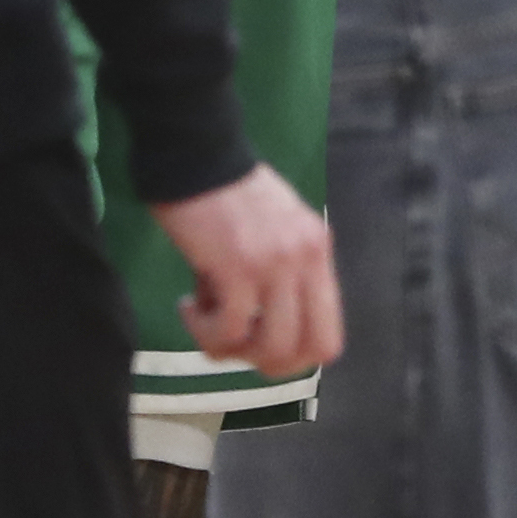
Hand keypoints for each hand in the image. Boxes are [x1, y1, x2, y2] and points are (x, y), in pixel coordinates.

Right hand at [148, 163, 340, 376]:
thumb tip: (256, 332)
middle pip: (305, 352)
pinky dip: (202, 330)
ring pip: (268, 347)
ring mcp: (276, 265)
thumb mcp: (274, 232)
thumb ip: (279, 276)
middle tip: (230, 340)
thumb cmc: (228, 193)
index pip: (330, 335)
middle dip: (262, 363)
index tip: (256, 342)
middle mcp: (307, 260)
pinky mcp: (238, 267)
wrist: (198, 154)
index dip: (293, 357)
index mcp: (318, 252)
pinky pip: (227, 330)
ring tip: (204, 319)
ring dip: (228, 348)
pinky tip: (186, 304)